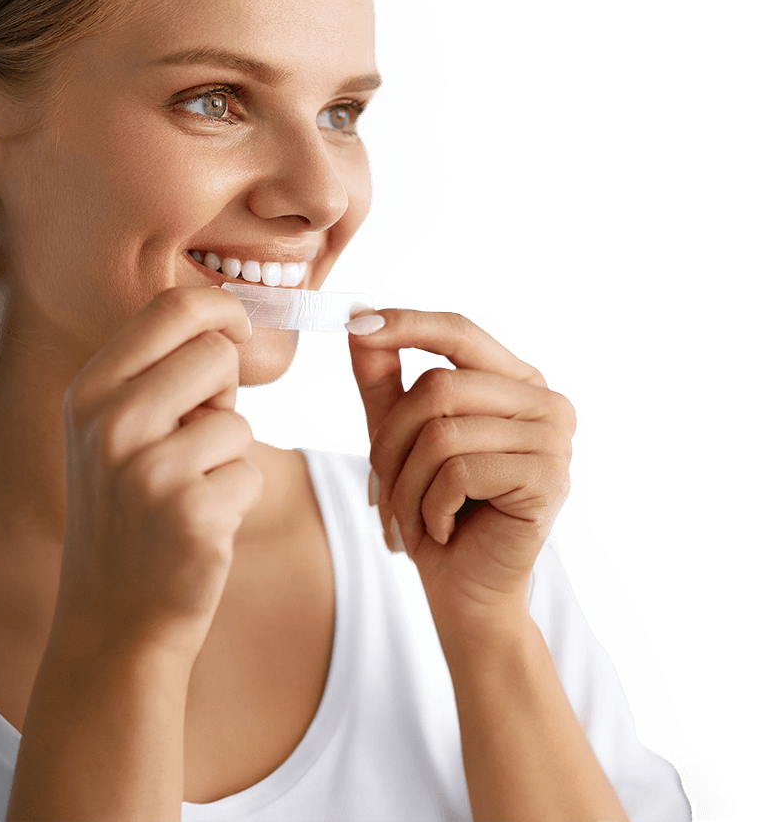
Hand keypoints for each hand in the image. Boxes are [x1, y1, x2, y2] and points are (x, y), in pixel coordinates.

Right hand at [56, 286, 264, 667]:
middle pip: (215, 354)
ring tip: (186, 491)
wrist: (112, 618)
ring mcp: (148, 470)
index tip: (238, 329)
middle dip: (224, 392)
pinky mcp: (191, 514)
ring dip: (229, 455)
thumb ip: (155, 374)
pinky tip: (196, 527)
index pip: (172, 306)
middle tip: (195, 437)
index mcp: (89, 390)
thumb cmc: (127, 513)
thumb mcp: (112, 431)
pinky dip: (236, 498)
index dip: (222, 308)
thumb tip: (229, 322)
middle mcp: (110, 423)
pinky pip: (250, 473)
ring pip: (237, 421)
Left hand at [347, 309, 576, 640]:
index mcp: (513, 381)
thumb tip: (358, 320)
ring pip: (443, 434)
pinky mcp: (548, 481)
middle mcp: (543, 402)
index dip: (406, 325)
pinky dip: (431, 506)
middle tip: (382, 483)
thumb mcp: (398, 433)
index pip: (458, 332)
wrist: (464, 588)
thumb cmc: (435, 506)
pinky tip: (440, 528)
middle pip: (439, 388)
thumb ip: (382, 377)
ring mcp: (552, 441)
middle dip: (392, 440)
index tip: (355, 323)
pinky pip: (459, 473)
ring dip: (407, 482)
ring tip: (412, 512)